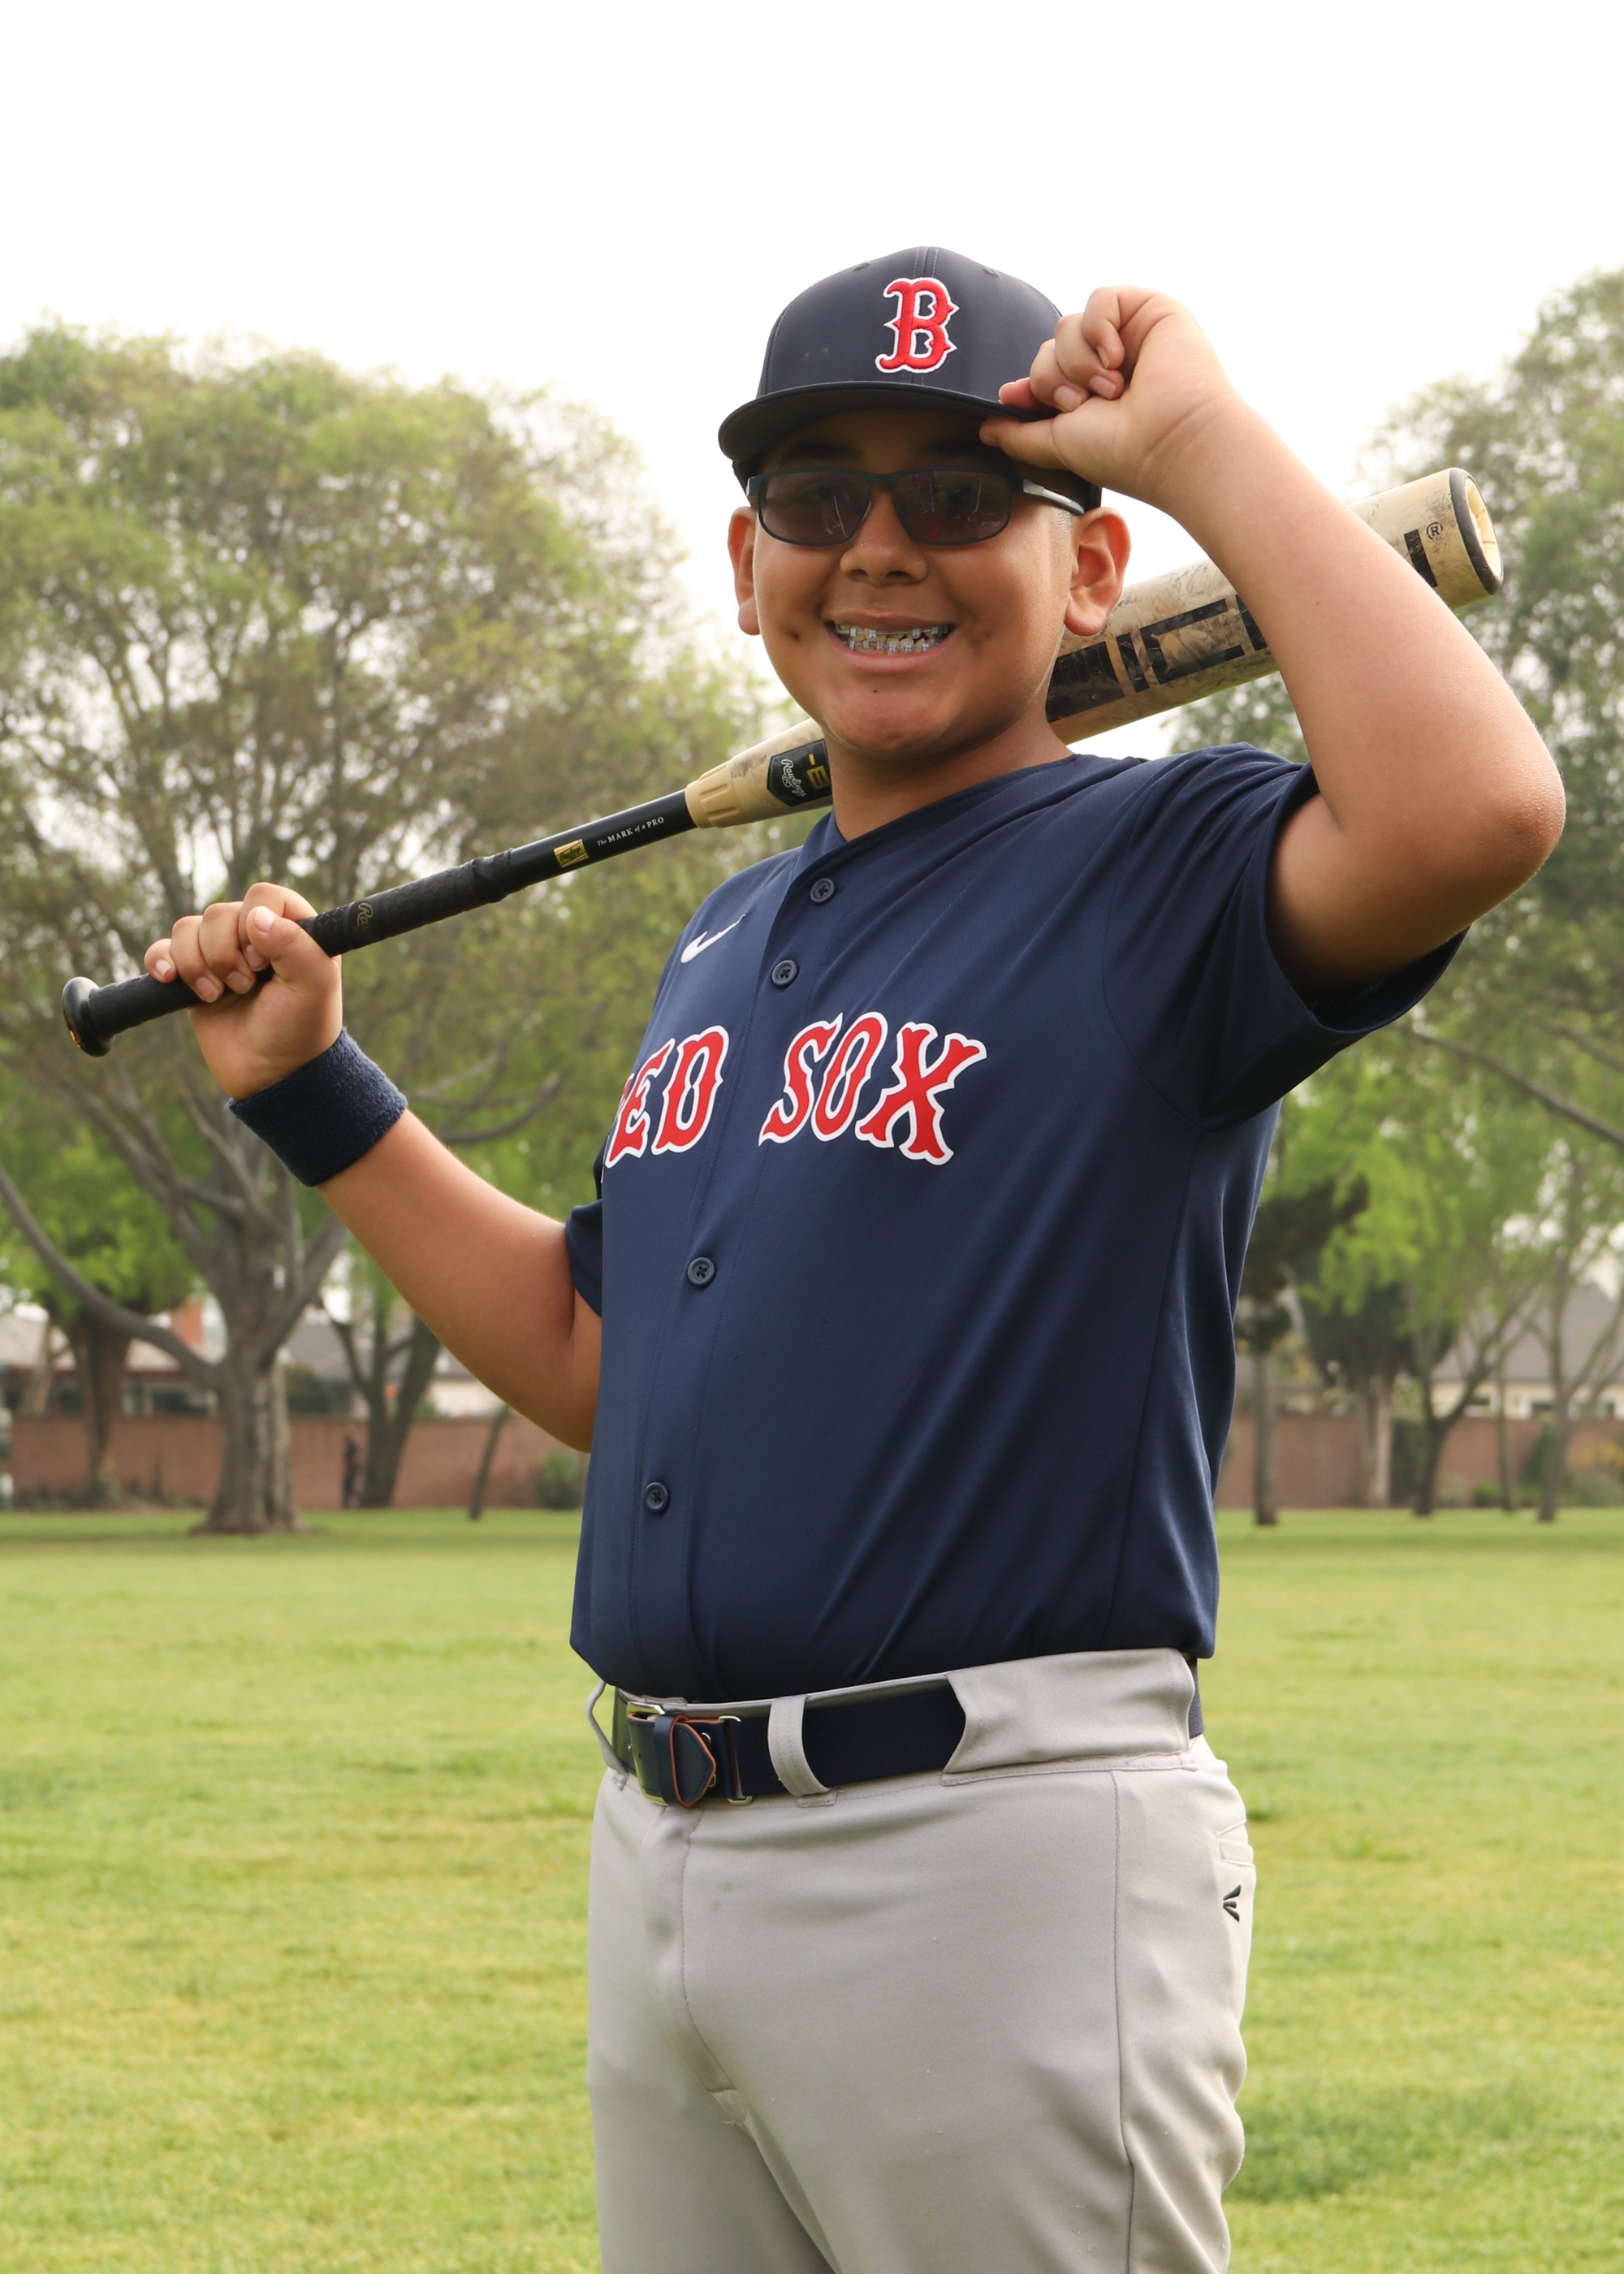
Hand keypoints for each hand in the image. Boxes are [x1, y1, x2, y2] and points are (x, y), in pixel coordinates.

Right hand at [144, 882, 341, 1099]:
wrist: (271, 1074)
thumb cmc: (301, 1029)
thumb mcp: (313, 987)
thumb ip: (295, 946)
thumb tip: (255, 917)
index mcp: (292, 927)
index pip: (263, 895)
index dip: (256, 924)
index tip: (265, 963)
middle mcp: (255, 934)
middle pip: (219, 913)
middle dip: (225, 953)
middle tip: (246, 987)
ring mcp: (221, 953)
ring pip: (187, 929)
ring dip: (197, 965)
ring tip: (217, 996)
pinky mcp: (192, 975)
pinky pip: (162, 949)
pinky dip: (161, 961)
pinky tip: (170, 980)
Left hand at [980, 287, 1246, 515]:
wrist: (1170, 443)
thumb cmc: (1123, 451)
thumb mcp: (1057, 444)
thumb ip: (1020, 434)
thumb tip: (985, 426)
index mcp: (1091, 395)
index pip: (1044, 372)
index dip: (1033, 385)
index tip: (1023, 401)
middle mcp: (1109, 365)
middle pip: (1050, 347)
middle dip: (1054, 378)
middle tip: (1082, 404)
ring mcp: (1129, 336)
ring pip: (1067, 325)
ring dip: (1078, 361)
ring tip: (1111, 389)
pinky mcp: (1149, 310)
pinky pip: (1099, 300)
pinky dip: (1098, 329)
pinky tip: (1118, 359)